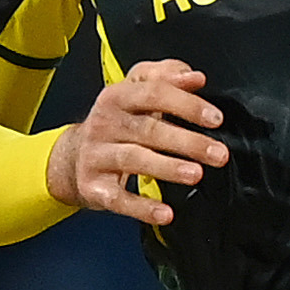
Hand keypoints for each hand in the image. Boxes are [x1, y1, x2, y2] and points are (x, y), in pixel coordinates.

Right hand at [48, 59, 223, 228]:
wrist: (72, 157)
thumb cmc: (115, 123)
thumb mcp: (135, 92)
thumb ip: (165, 78)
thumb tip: (194, 76)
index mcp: (117, 96)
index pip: (154, 93)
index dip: (186, 105)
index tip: (214, 118)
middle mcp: (104, 123)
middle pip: (148, 129)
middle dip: (186, 141)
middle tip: (217, 153)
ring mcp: (96, 155)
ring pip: (134, 160)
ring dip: (167, 167)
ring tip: (195, 174)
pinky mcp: (93, 186)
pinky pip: (119, 199)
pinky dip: (142, 208)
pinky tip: (165, 213)